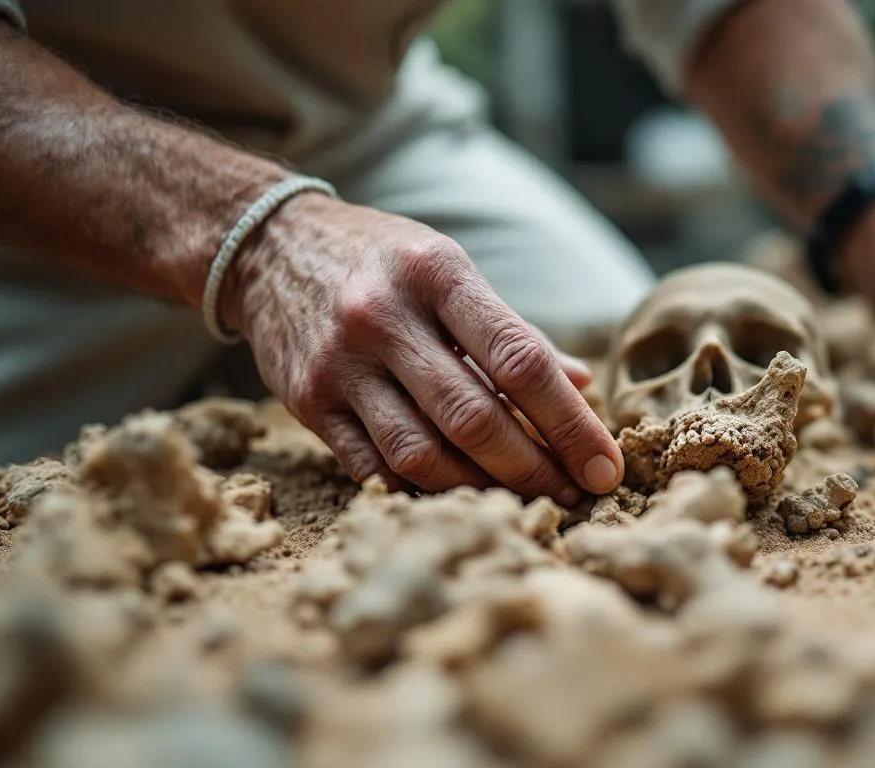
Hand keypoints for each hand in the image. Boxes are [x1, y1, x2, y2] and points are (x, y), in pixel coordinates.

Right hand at [219, 193, 623, 503]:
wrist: (269, 246)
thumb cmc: (384, 261)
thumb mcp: (450, 269)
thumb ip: (514, 330)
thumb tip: (583, 384)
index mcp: (437, 273)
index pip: (520, 360)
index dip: (571, 422)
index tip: (605, 464)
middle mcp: (384, 316)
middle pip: (475, 417)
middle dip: (536, 468)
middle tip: (575, 496)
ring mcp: (340, 363)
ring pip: (422, 452)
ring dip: (482, 488)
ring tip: (526, 501)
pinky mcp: (307, 401)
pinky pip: (373, 466)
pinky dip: (422, 489)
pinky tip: (460, 496)